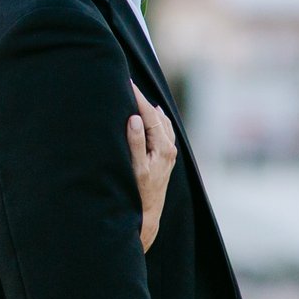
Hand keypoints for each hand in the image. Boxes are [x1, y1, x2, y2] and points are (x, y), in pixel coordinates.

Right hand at [127, 85, 178, 250]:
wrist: (148, 215)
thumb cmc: (140, 193)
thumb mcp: (136, 168)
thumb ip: (136, 143)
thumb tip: (136, 119)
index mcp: (163, 148)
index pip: (150, 116)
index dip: (139, 98)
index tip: (128, 83)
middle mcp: (170, 148)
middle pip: (158, 116)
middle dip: (144, 101)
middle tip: (130, 85)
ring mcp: (169, 153)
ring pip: (163, 123)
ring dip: (151, 110)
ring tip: (138, 96)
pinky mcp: (166, 157)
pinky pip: (163, 131)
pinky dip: (156, 120)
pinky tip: (150, 116)